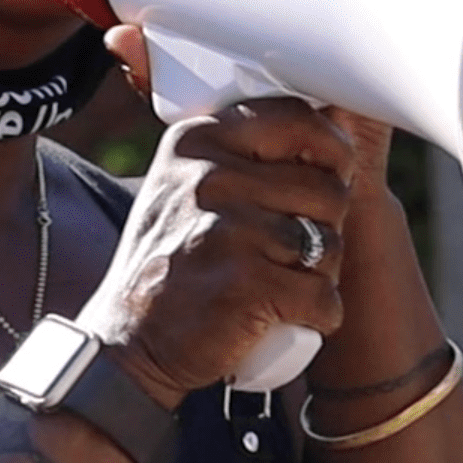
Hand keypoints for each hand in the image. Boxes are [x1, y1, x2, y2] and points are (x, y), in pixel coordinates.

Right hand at [72, 96, 358, 405]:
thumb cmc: (170, 266)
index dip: (331, 150)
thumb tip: (334, 119)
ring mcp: (229, 231)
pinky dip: (317, 317)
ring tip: (277, 286)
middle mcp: (210, 177)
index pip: (298, 118)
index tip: (329, 176)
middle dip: (324, 227)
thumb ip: (241, 153)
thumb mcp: (185, 186)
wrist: (128, 345)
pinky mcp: (247, 287)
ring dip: (319, 275)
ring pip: (329, 245)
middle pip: (328, 189)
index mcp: (197, 141)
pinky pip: (324, 297)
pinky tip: (285, 319)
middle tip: (286, 254)